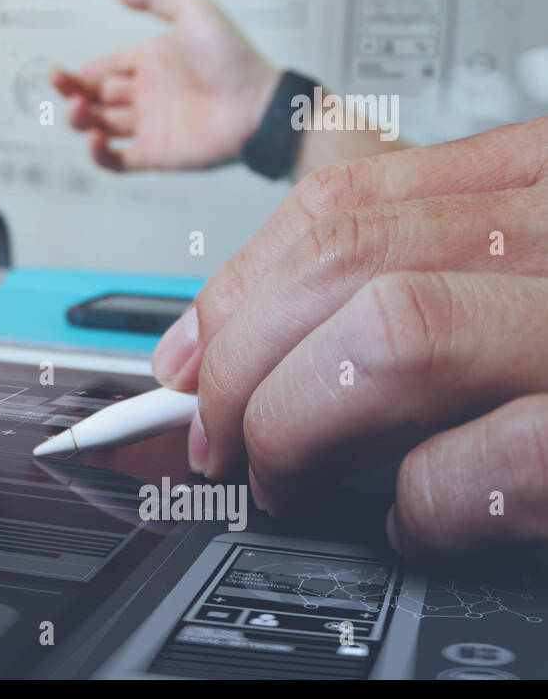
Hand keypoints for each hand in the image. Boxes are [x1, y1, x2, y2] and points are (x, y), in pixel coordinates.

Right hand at [51, 0, 280, 171]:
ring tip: (78, 109)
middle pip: (95, 98)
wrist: (259, 103)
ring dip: (81, 120)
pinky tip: (94, 139)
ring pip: (99, 127)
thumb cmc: (231, 56)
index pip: (102, 69)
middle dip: (73, 94)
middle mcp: (145, 94)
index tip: (63, 72)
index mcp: (149, 62)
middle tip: (64, 88)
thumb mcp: (192, 10)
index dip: (80, 73)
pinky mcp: (155, 155)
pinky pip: (117, 160)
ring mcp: (149, 126)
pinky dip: (99, 154)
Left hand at [149, 117, 547, 556]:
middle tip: (217, 438)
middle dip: (239, 363)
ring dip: (299, 425)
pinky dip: (421, 503)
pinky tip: (419, 520)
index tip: (187, 357)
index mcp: (544, 178)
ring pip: (389, 339)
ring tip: (288, 480)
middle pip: (339, 262)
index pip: (340, 205)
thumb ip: (427, 267)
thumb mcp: (535, 262)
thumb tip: (254, 334)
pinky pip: (489, 460)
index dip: (235, 288)